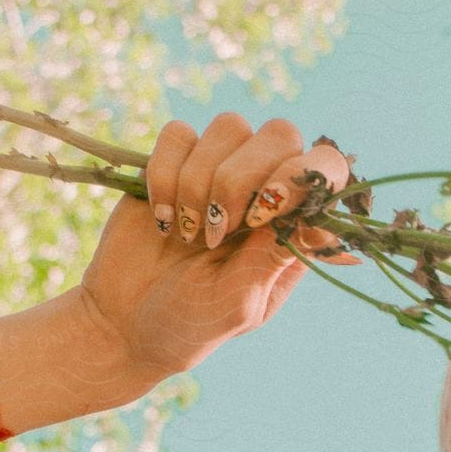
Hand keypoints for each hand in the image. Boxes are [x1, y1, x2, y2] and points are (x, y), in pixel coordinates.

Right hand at [76, 113, 356, 385]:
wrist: (125, 325)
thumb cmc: (193, 323)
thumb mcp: (240, 300)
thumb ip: (275, 255)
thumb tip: (320, 220)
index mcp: (293, 226)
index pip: (326, 167)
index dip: (299, 175)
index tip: (263, 212)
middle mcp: (264, 189)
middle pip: (281, 134)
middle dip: (243, 178)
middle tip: (218, 231)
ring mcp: (219, 170)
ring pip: (230, 126)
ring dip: (201, 182)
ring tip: (189, 234)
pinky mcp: (172, 162)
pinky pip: (178, 133)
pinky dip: (166, 174)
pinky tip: (163, 218)